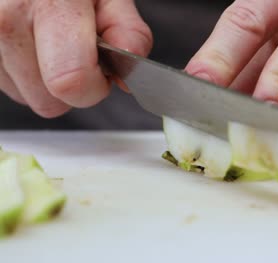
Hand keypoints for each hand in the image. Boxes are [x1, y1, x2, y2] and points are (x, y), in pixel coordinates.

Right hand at [0, 0, 151, 117]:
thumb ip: (128, 32)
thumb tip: (127, 76)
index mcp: (48, 4)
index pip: (70, 81)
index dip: (94, 87)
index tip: (102, 74)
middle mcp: (6, 19)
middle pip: (48, 102)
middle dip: (72, 87)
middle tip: (77, 52)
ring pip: (27, 98)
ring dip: (46, 80)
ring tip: (52, 42)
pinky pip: (10, 86)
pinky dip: (25, 72)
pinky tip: (33, 44)